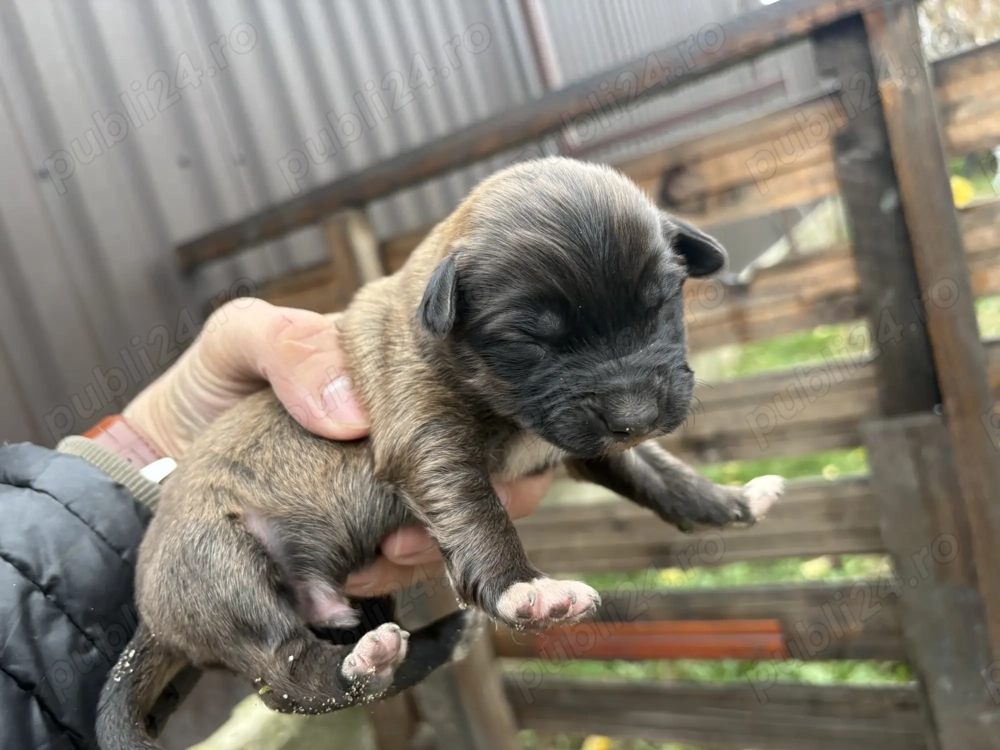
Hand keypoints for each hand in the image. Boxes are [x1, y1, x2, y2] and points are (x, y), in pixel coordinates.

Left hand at [124, 299, 551, 595]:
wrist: (165, 463)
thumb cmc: (208, 387)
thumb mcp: (237, 342)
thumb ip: (287, 346)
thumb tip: (353, 413)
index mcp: (394, 366)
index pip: (472, 389)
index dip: (490, 431)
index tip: (473, 469)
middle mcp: (408, 425)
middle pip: (484, 462)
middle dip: (473, 506)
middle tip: (419, 531)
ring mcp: (391, 482)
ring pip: (452, 516)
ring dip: (429, 546)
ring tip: (383, 558)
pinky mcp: (369, 530)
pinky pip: (407, 555)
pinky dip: (393, 572)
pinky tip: (356, 575)